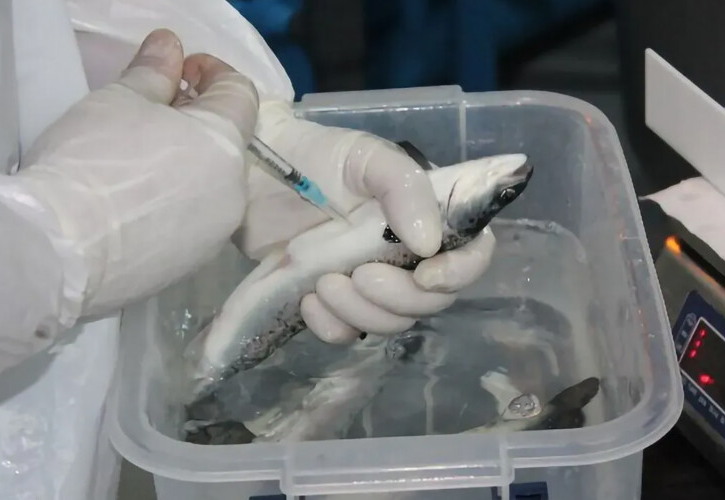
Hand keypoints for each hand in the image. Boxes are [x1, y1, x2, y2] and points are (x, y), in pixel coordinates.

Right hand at [17, 29, 259, 321]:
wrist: (63, 252)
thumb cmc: (93, 162)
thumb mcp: (120, 100)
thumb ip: (154, 72)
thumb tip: (170, 48)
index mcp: (225, 144)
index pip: (241, 95)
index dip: (212, 74)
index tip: (178, 72)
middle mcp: (235, 192)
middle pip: (225, 144)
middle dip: (195, 123)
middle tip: (149, 118)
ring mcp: (217, 234)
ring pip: (211, 187)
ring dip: (186, 167)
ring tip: (138, 166)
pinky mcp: (194, 265)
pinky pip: (193, 223)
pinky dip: (174, 206)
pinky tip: (134, 207)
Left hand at [233, 102, 495, 343]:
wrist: (253, 171)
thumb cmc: (317, 155)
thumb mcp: (367, 157)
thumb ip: (404, 188)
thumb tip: (429, 243)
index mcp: (428, 216)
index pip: (470, 255)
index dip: (460, 273)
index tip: (426, 275)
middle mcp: (407, 254)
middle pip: (431, 300)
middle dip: (399, 298)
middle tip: (359, 275)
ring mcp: (371, 281)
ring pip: (391, 322)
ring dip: (362, 312)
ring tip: (324, 282)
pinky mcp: (334, 300)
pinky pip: (347, 333)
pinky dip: (332, 327)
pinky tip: (308, 301)